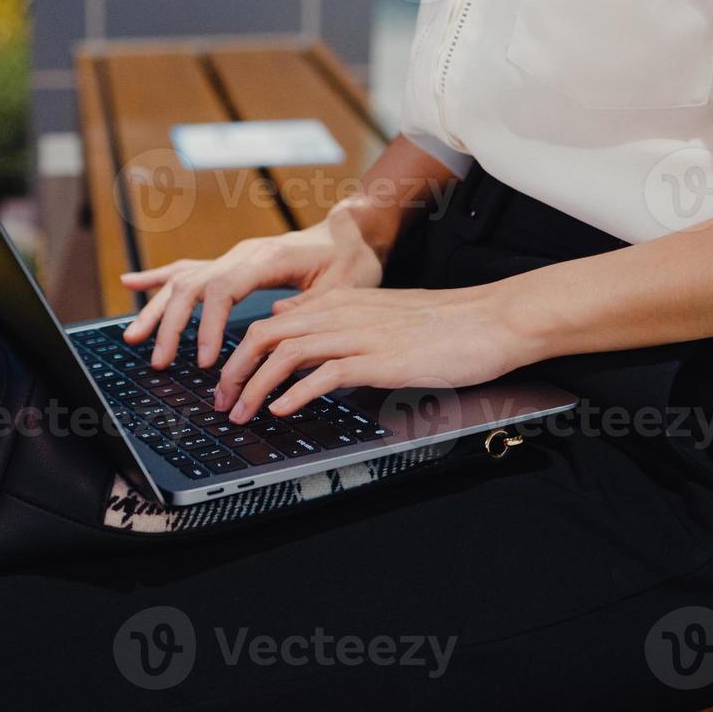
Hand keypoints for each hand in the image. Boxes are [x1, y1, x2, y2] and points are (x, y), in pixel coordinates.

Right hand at [120, 202, 388, 368]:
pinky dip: (156, 278)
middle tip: (160, 362)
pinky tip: (129, 283)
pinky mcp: (229, 263)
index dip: (208, 327)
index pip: (223, 291)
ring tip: (134, 338)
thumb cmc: (351, 260)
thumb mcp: (344, 286)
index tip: (205, 361)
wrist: (350, 232)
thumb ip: (311, 305)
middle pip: (192, 287)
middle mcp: (241, 254)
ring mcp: (231, 257)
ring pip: (181, 280)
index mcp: (266, 258)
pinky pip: (185, 269)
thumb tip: (276, 322)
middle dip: (171, 326)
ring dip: (156, 310)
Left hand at [212, 285, 543, 423]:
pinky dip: (295, 393)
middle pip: (267, 336)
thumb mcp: (375, 312)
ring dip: (257, 386)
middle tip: (223, 402)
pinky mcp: (379, 359)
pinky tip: (282, 410)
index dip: (242, 353)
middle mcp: (341, 312)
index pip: (272, 323)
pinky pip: (324, 374)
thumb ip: (331, 316)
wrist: (490, 320)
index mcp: (338, 301)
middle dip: (236, 371)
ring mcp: (359, 335)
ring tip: (243, 412)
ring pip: (286, 354)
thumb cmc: (440, 323)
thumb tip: (288, 318)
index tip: (228, 381)